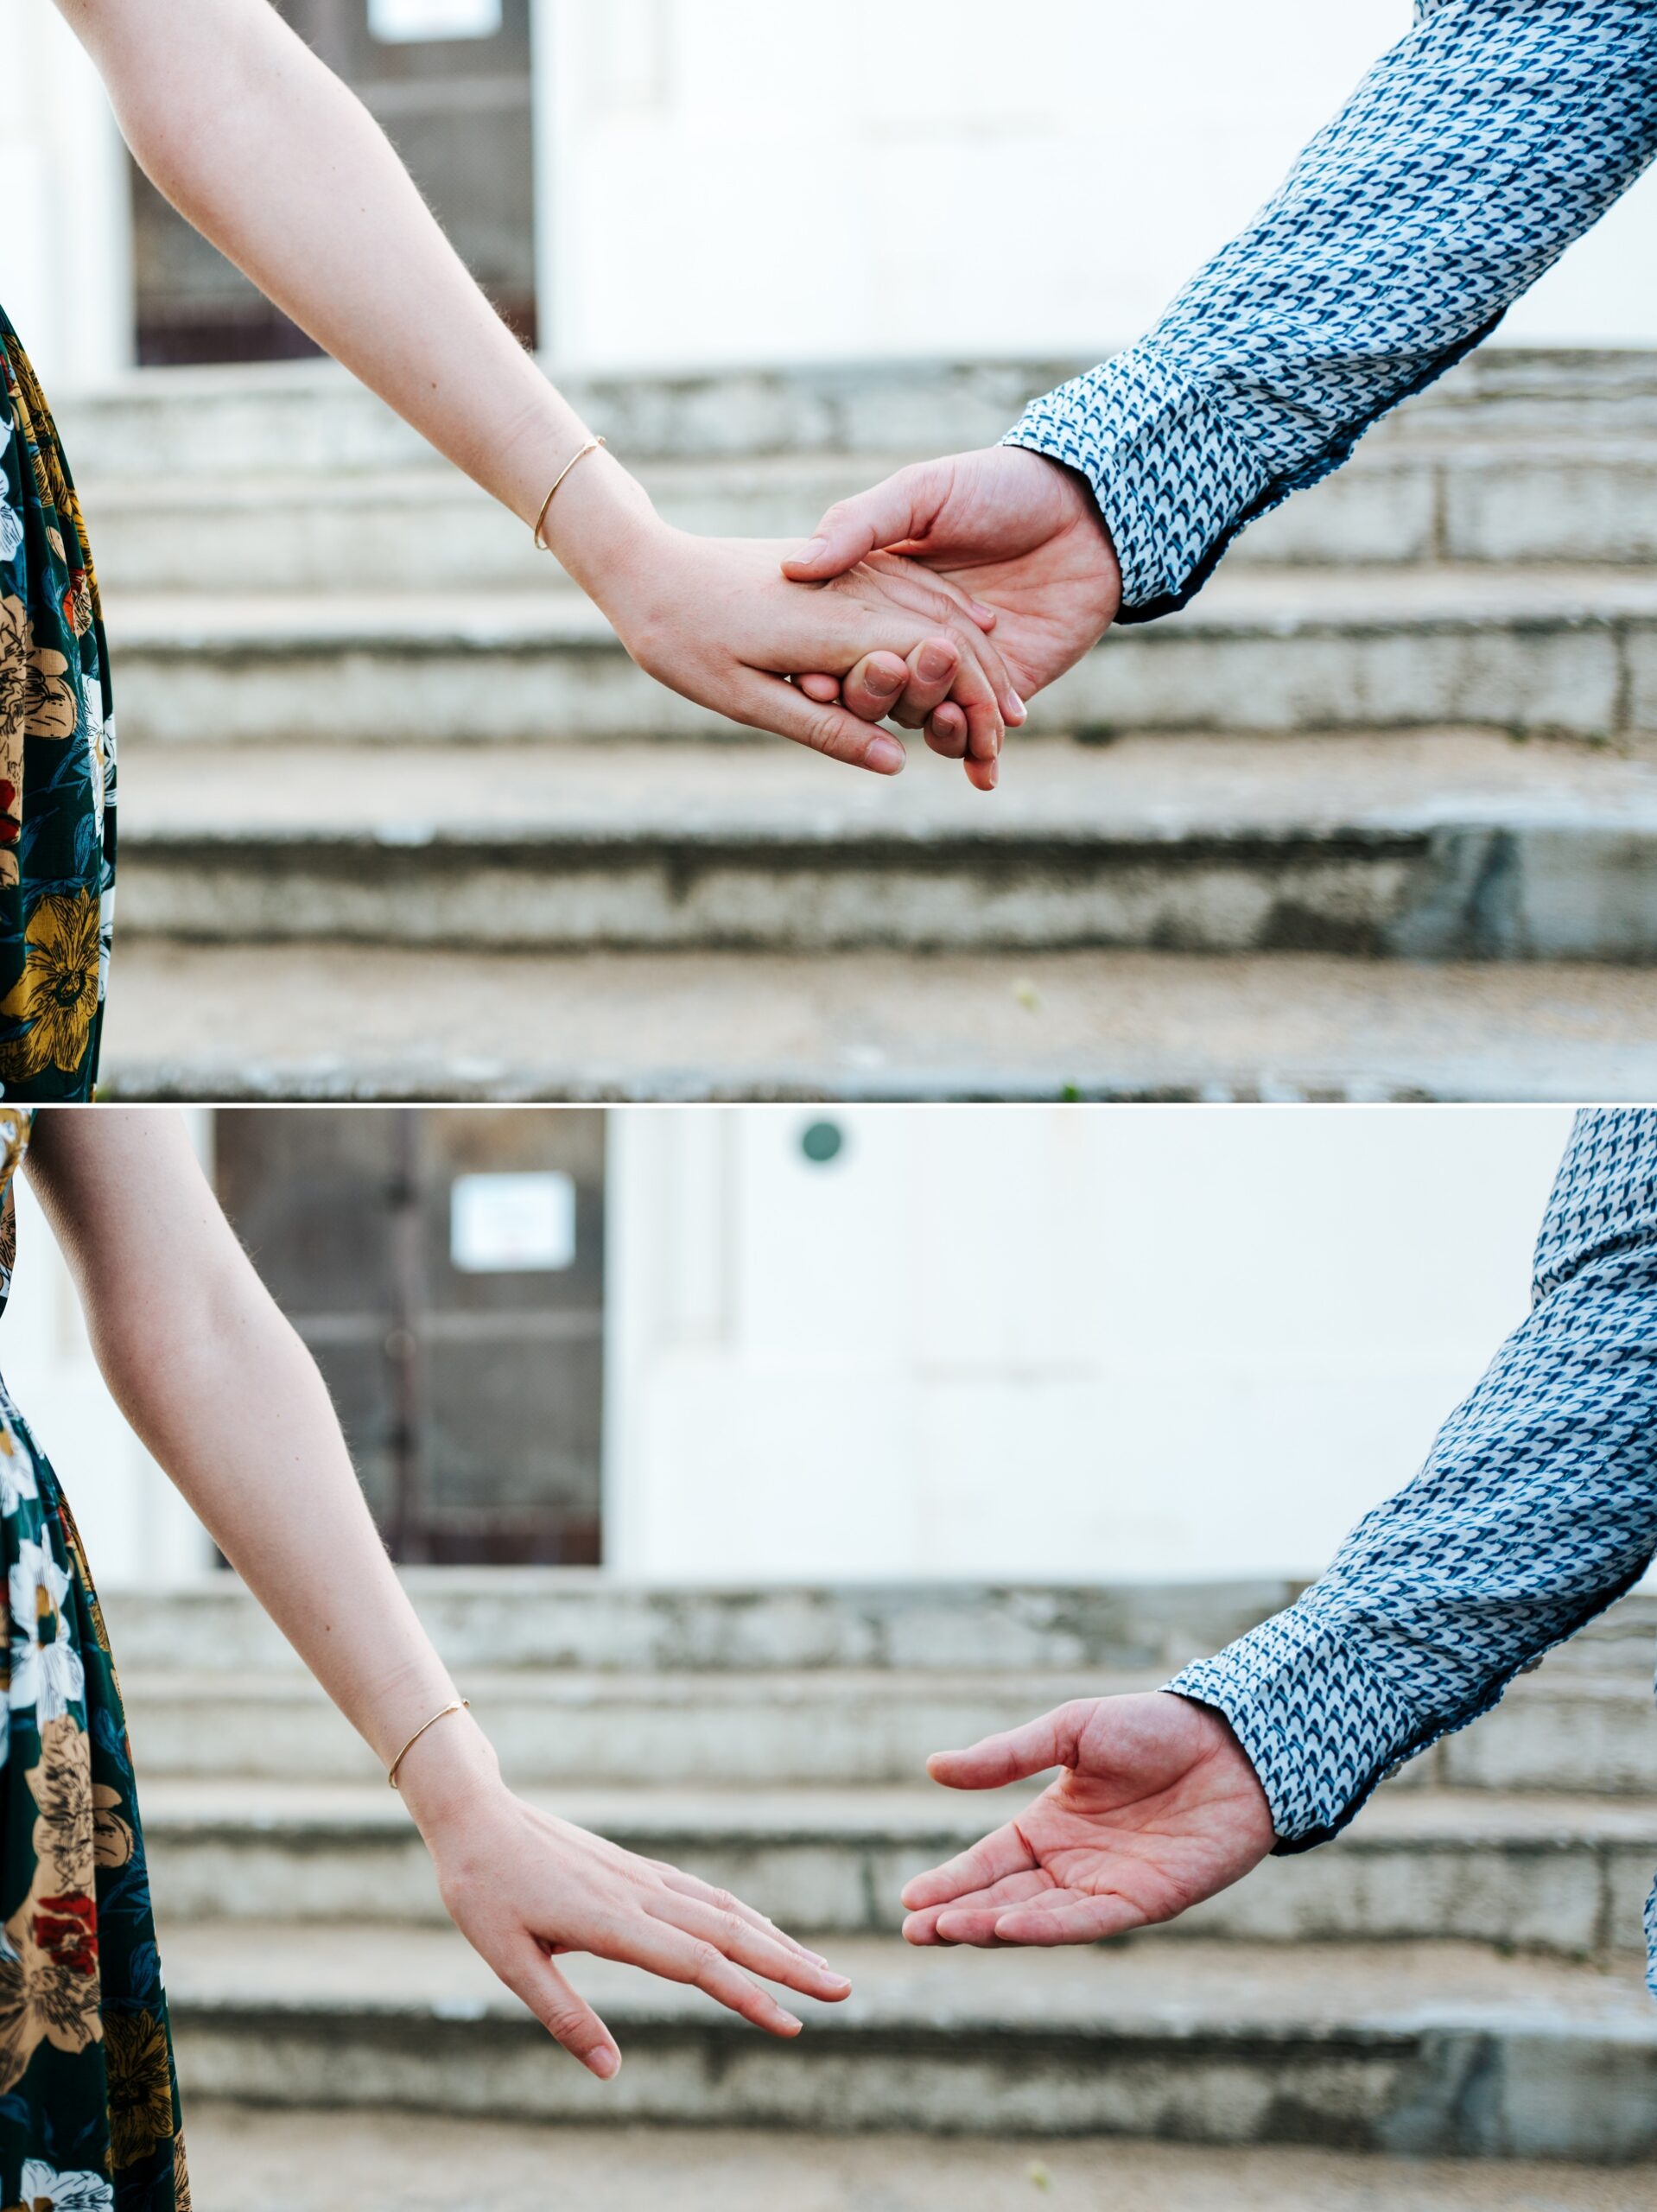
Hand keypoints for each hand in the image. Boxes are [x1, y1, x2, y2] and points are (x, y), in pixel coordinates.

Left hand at [413, 1774, 851, 2078]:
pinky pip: (703, 1894)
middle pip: (730, 1932)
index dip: (748, 1995)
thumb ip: (562, 2015)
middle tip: (844, 1990)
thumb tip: (610, 2072)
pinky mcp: (636, 1870)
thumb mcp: (506, 1959)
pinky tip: (762, 1929)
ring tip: (820, 1967)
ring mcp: (642, 1878)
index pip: (697, 1963)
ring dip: (776, 1939)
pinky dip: (744, 1915)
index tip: (792, 2025)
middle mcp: (639, 1894)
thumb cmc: (482, 1888)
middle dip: (790, 1964)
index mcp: (611, 1920)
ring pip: (725, 1910)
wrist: (475, 1812)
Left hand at [555, 461, 1018, 774]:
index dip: (972, 709)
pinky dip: (946, 615)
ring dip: (976, 650)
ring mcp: (849, 571)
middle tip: (1012, 732)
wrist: (645, 566)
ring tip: (1004, 695)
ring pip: (935, 608)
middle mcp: (853, 592)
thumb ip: (824, 729)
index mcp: (836, 628)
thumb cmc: (683, 641)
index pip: (932, 667)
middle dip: (988, 685)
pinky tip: (967, 632)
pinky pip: (909, 585)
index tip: (994, 749)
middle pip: (946, 637)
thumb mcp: (747, 699)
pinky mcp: (838, 564)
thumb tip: (893, 763)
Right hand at [784, 446, 1122, 790]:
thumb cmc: (998, 486)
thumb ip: (857, 524)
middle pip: (875, 690)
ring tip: (946, 711)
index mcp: (879, 597)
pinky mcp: (1002, 693)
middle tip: (889, 672)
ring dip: (928, 722)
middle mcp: (910, 640)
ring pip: (922, 718)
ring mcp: (955, 670)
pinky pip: (974, 736)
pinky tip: (982, 760)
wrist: (1089, 511)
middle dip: (875, 694)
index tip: (812, 681)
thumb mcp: (920, 492)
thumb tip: (795, 566)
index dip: (823, 668)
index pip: (836, 648)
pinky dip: (972, 753)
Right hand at [900, 1691, 1273, 1946]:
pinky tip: (1008, 1928)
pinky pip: (1087, 1921)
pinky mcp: (1144, 1902)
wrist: (1231, 1743)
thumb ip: (1006, 1756)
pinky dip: (1046, 1928)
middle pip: (1005, 1898)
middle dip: (958, 1915)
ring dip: (991, 1926)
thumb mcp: (1070, 1732)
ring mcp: (1106, 1886)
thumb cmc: (1152, 1728)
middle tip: (913, 1931)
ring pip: (1038, 1917)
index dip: (950, 1882)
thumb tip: (934, 1767)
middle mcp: (1072, 1864)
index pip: (989, 1862)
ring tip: (945, 1929)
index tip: (909, 1901)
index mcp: (1050, 1826)